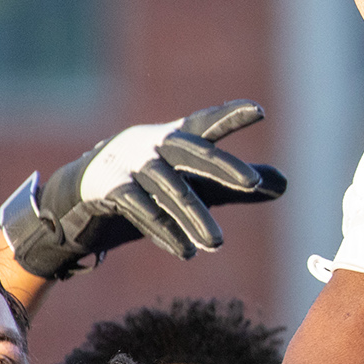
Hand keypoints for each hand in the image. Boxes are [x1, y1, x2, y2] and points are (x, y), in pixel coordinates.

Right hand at [0, 101, 285, 278]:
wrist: (77, 196)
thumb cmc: (148, 184)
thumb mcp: (193, 183)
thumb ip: (236, 186)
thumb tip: (286, 186)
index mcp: (174, 137)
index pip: (206, 125)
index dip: (231, 117)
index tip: (260, 111)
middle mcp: (153, 145)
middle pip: (192, 153)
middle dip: (223, 167)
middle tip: (252, 183)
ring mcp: (129, 166)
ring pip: (170, 190)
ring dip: (195, 218)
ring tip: (218, 245)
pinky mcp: (109, 191)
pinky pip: (141, 210)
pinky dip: (165, 232)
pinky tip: (186, 252)